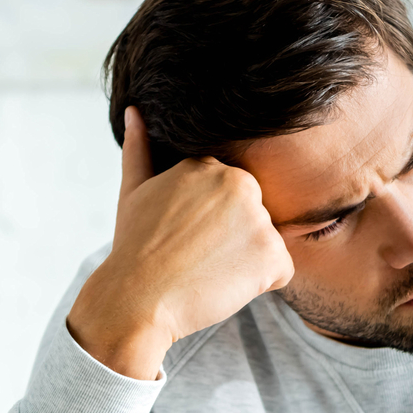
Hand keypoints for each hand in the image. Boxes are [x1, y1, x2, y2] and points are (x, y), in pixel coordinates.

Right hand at [67, 107, 293, 379]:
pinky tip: (222, 286)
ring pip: (266, 245)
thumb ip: (140, 148)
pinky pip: (280, 272)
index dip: (210, 224)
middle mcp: (239, 183)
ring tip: (206, 271)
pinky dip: (259, 286)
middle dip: (232, 241)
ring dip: (244, 263)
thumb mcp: (133, 191)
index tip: (185, 238)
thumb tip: (134, 111)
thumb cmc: (133, 249)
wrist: (134, 301)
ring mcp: (258, 218)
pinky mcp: (272, 254)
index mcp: (210, 165)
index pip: (232, 197)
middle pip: (253, 218)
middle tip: (195, 257)